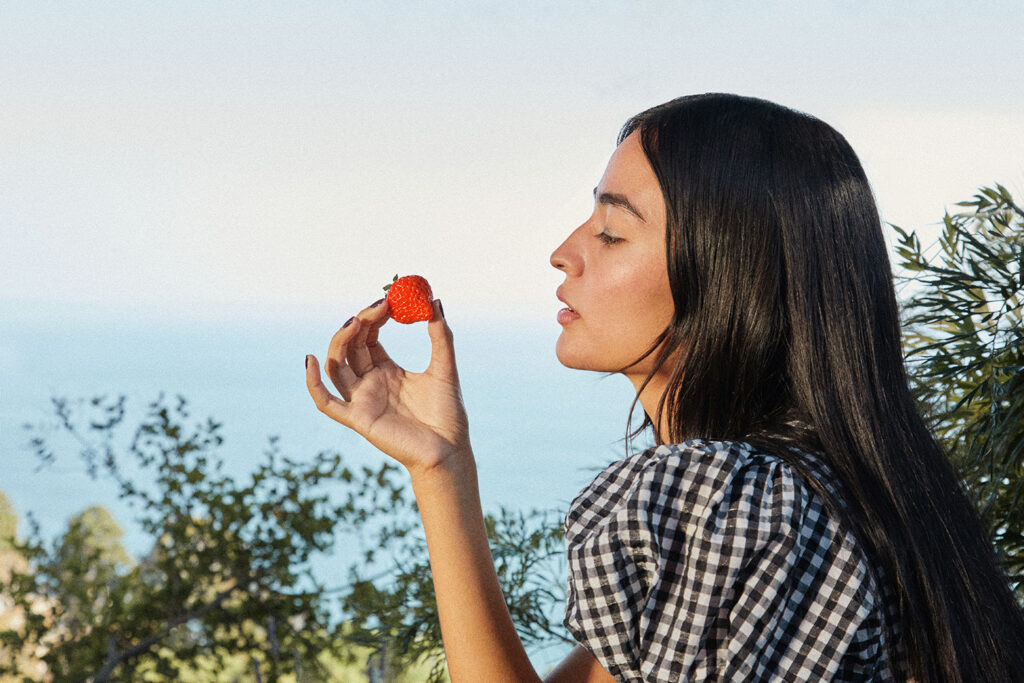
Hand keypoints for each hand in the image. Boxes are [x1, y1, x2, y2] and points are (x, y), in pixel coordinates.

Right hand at [305, 298, 470, 474]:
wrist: (450, 450)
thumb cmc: (448, 414)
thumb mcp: (445, 368)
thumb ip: (441, 336)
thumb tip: (435, 302)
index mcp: (387, 370)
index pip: (369, 337)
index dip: (373, 317)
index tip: (387, 300)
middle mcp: (369, 383)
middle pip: (350, 347)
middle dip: (360, 323)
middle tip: (377, 307)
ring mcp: (361, 400)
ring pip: (336, 367)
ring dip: (340, 342)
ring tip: (356, 322)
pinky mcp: (357, 419)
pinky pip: (326, 402)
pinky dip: (313, 382)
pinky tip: (311, 359)